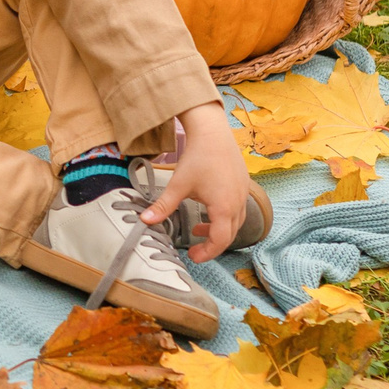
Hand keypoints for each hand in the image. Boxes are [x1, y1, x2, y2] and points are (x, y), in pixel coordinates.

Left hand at [139, 100, 249, 261]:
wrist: (213, 132)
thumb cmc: (198, 157)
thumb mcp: (178, 184)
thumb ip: (163, 205)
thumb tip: (145, 220)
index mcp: (224, 207)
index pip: (220, 240)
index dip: (208, 252)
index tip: (194, 256)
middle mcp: (238, 203)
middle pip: (230, 235)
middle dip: (212, 245)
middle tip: (195, 250)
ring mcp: (242, 194)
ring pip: (235, 223)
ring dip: (218, 230)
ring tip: (198, 227)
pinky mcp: (242, 185)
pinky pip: (237, 210)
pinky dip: (224, 217)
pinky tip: (208, 209)